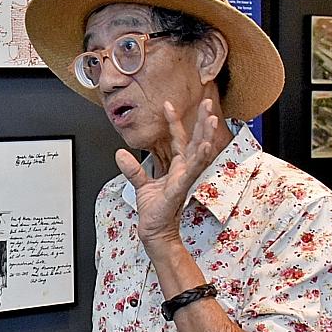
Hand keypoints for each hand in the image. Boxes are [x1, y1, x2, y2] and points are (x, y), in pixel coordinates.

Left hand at [116, 99, 219, 247]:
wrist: (154, 230)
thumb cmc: (154, 211)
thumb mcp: (141, 184)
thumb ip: (133, 168)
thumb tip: (120, 153)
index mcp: (177, 166)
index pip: (177, 139)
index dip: (173, 121)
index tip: (167, 104)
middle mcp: (185, 170)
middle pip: (196, 140)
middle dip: (202, 121)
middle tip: (208, 102)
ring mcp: (185, 177)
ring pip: (199, 152)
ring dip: (206, 135)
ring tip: (211, 119)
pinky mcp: (181, 187)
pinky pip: (193, 170)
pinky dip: (200, 157)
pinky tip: (205, 145)